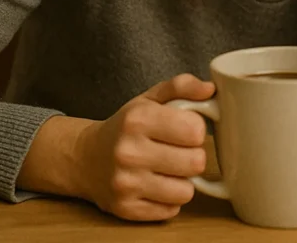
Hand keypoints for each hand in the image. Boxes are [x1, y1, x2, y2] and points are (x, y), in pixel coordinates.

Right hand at [75, 74, 214, 220]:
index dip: (196, 130)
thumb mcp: (149, 99)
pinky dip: (169, 199)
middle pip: (195, 162)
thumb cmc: (125, 127)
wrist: (85, 158)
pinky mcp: (126, 208)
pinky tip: (156, 185)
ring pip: (186, 191)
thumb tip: (210, 89)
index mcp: (138, 119)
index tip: (184, 130)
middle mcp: (129, 152)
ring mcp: (126, 184)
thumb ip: (182, 87)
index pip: (195, 130)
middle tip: (178, 151)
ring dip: (183, 181)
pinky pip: (171, 210)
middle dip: (192, 156)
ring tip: (168, 169)